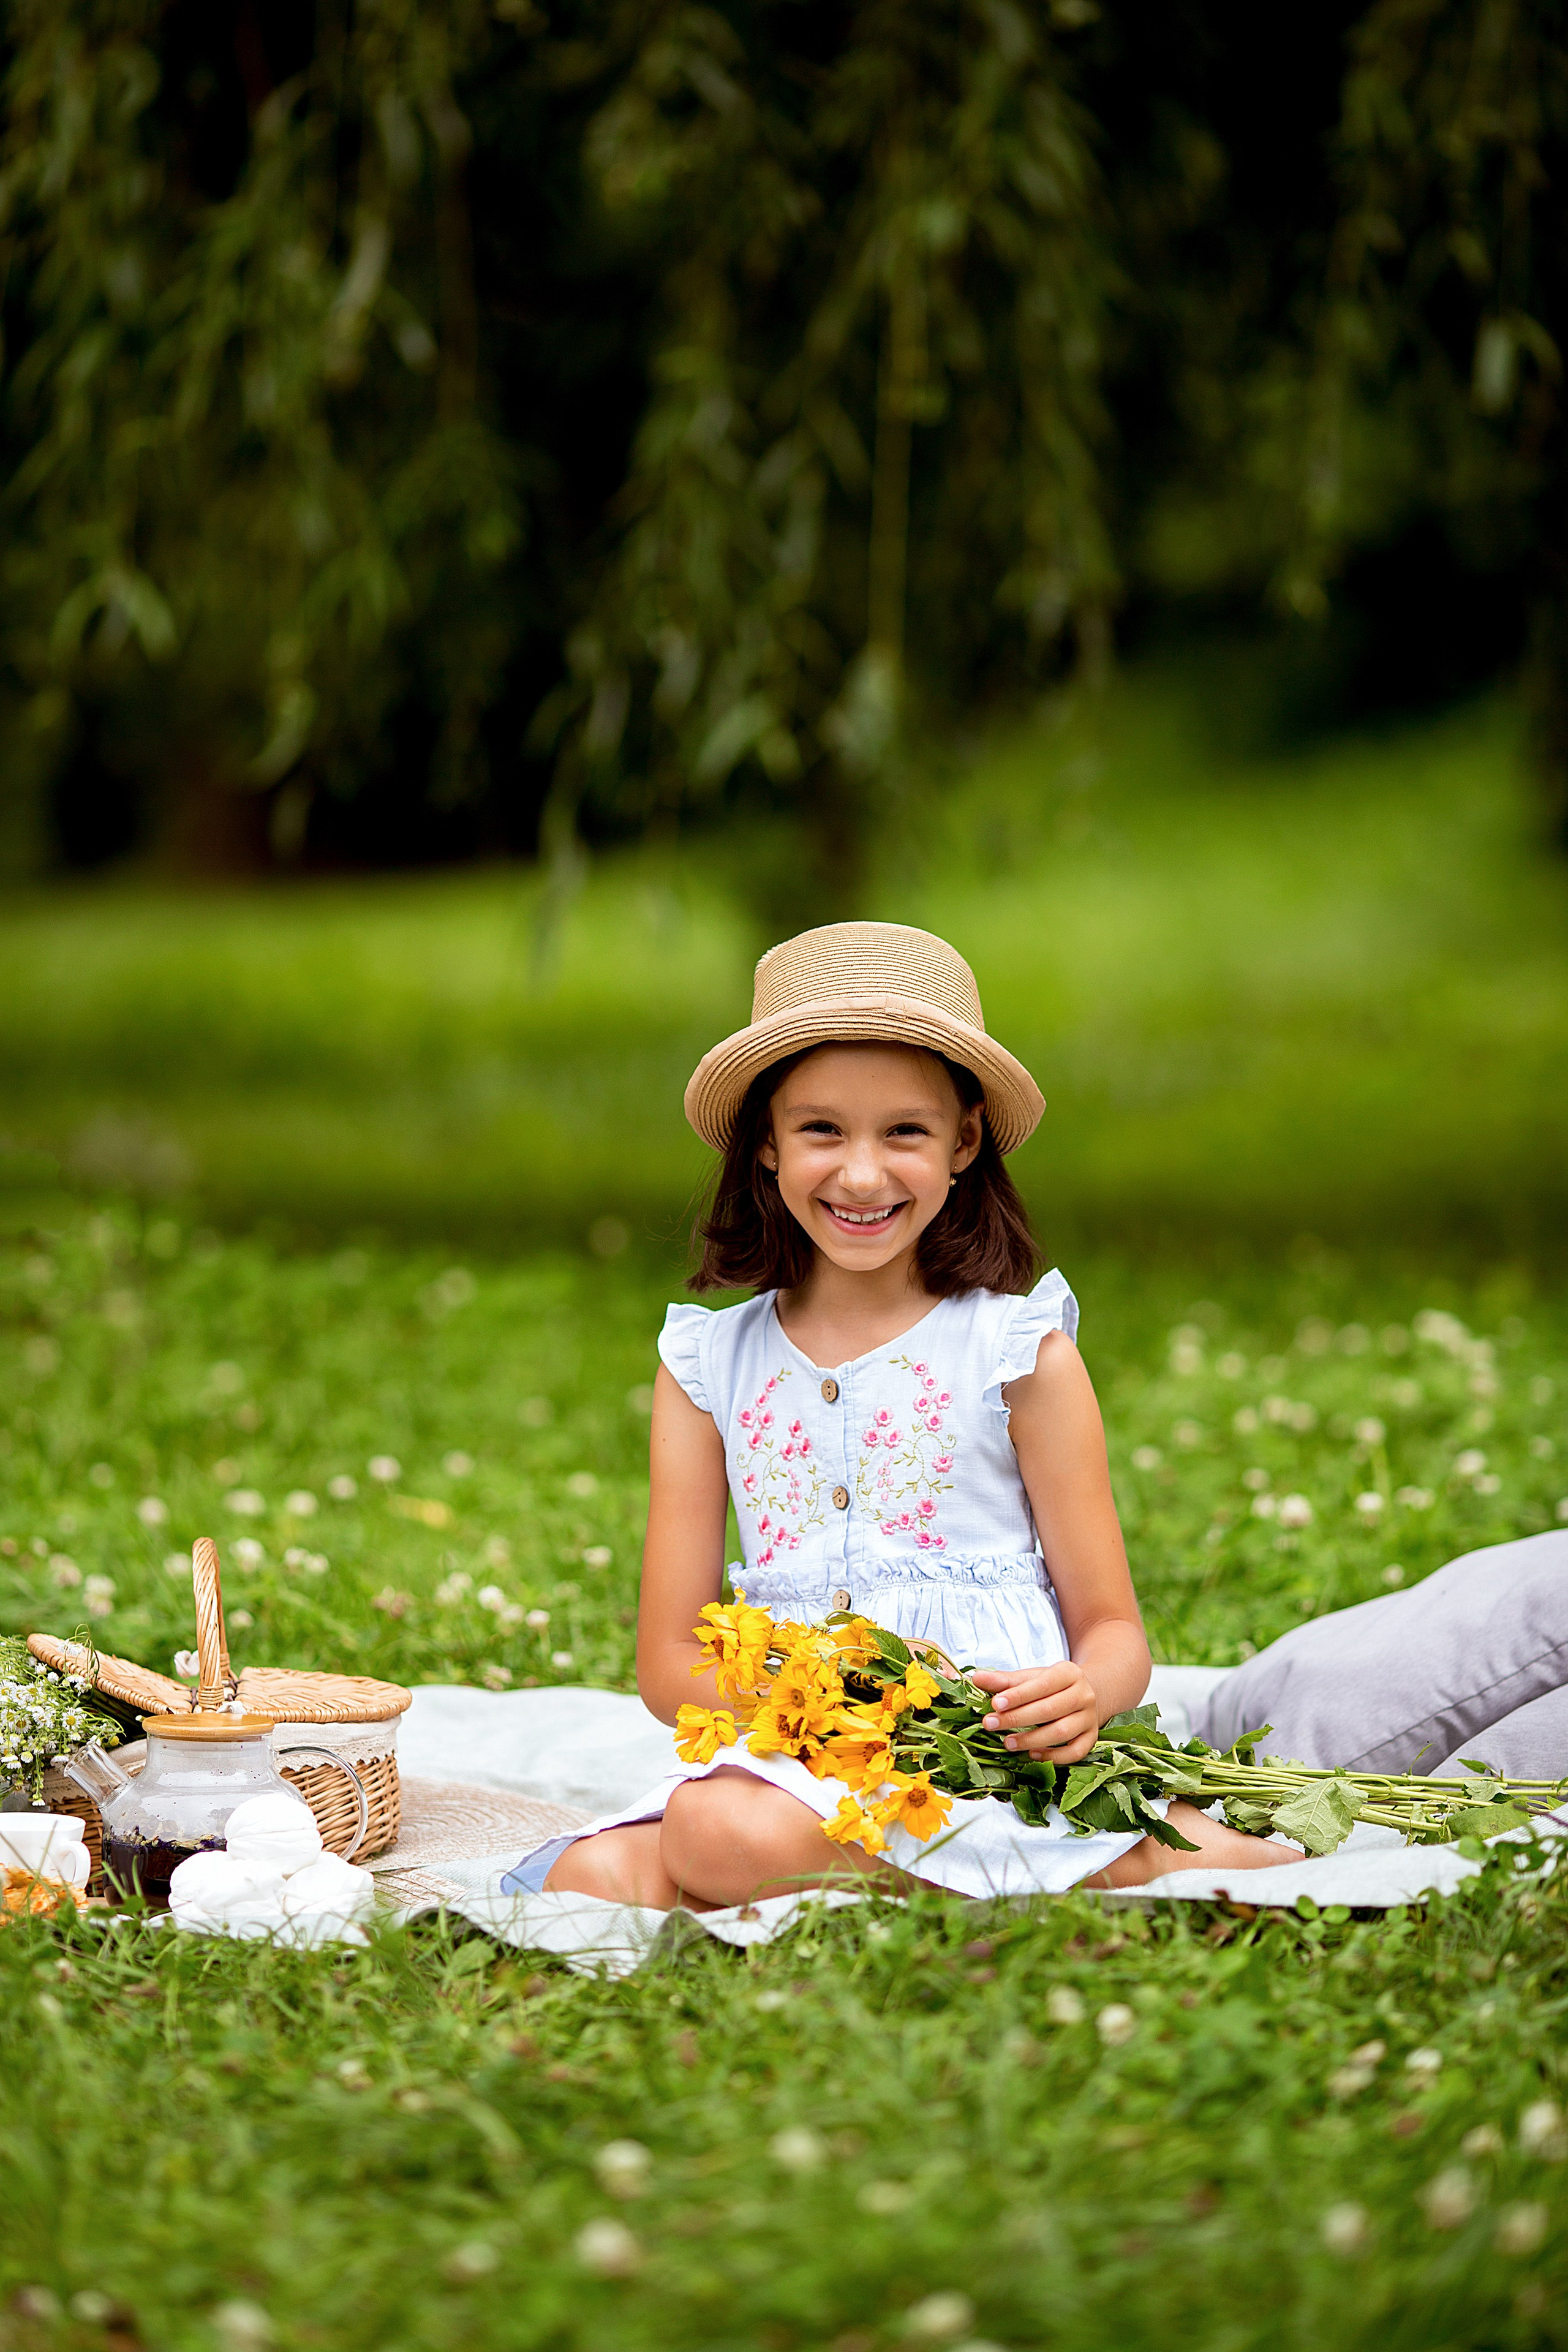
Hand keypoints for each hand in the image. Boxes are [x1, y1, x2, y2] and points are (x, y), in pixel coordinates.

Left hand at [971, 1662, 1100, 1764]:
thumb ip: (1004, 1680)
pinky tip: (1032, 1755)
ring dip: (1032, 1739)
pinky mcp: (1091, 1738)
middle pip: (1050, 1709)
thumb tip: (975, 1678)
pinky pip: (1075, 1752)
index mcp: (1068, 1673)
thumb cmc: (1051, 1687)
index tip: (995, 1704)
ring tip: (1007, 1743)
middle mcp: (1084, 1694)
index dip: (1018, 1695)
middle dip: (1017, 1718)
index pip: (1042, 1684)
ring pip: (1062, 1732)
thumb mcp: (1030, 1678)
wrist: (1082, 1694)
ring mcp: (1090, 1718)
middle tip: (990, 1724)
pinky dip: (1053, 1756)